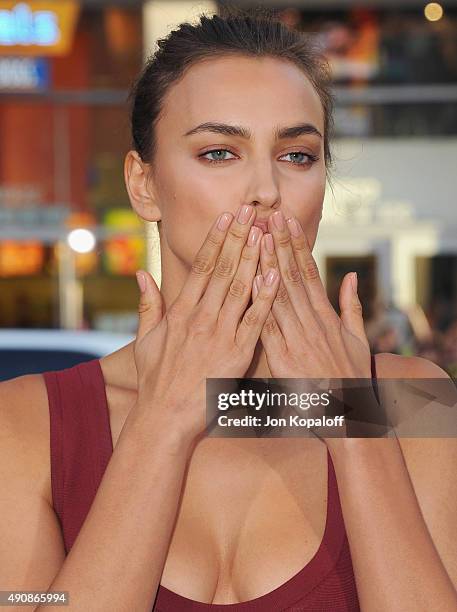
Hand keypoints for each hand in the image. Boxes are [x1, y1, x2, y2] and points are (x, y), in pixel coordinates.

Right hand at [131, 205, 279, 445]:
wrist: (165, 416)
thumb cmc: (155, 379)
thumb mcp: (145, 339)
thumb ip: (147, 304)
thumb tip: (142, 274)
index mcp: (180, 312)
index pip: (200, 268)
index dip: (215, 240)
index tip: (226, 218)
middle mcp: (200, 318)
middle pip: (222, 271)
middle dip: (237, 240)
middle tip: (250, 213)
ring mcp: (219, 336)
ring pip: (239, 290)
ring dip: (252, 260)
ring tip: (263, 234)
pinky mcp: (236, 355)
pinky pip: (253, 323)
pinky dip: (264, 299)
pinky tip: (274, 277)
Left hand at [253, 210, 371, 378]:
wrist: (347, 416)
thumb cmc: (351, 377)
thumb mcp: (357, 340)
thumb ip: (351, 306)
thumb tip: (350, 276)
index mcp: (327, 317)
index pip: (310, 273)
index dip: (299, 246)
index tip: (290, 222)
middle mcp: (312, 322)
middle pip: (293, 277)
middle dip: (281, 244)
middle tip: (270, 216)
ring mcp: (297, 339)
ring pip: (279, 295)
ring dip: (268, 264)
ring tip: (259, 236)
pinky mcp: (283, 358)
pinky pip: (269, 326)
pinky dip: (261, 303)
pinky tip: (253, 280)